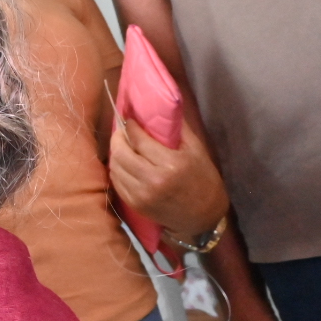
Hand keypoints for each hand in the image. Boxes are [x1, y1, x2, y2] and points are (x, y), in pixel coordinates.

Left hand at [108, 117, 227, 238]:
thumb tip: (164, 104)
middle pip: (121, 152)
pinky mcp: (135, 204)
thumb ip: (178, 128)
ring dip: (115, 153)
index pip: (139, 140)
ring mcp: (142, 194)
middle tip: (121, 131)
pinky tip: (124, 163)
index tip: (128, 119)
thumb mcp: (197, 150)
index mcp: (171, 164)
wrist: (204, 216)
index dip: (130, 126)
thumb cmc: (203, 179)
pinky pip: (116, 182)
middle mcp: (153, 180)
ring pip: (115, 167)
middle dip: (118, 138)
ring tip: (122, 146)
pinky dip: (117, 169)